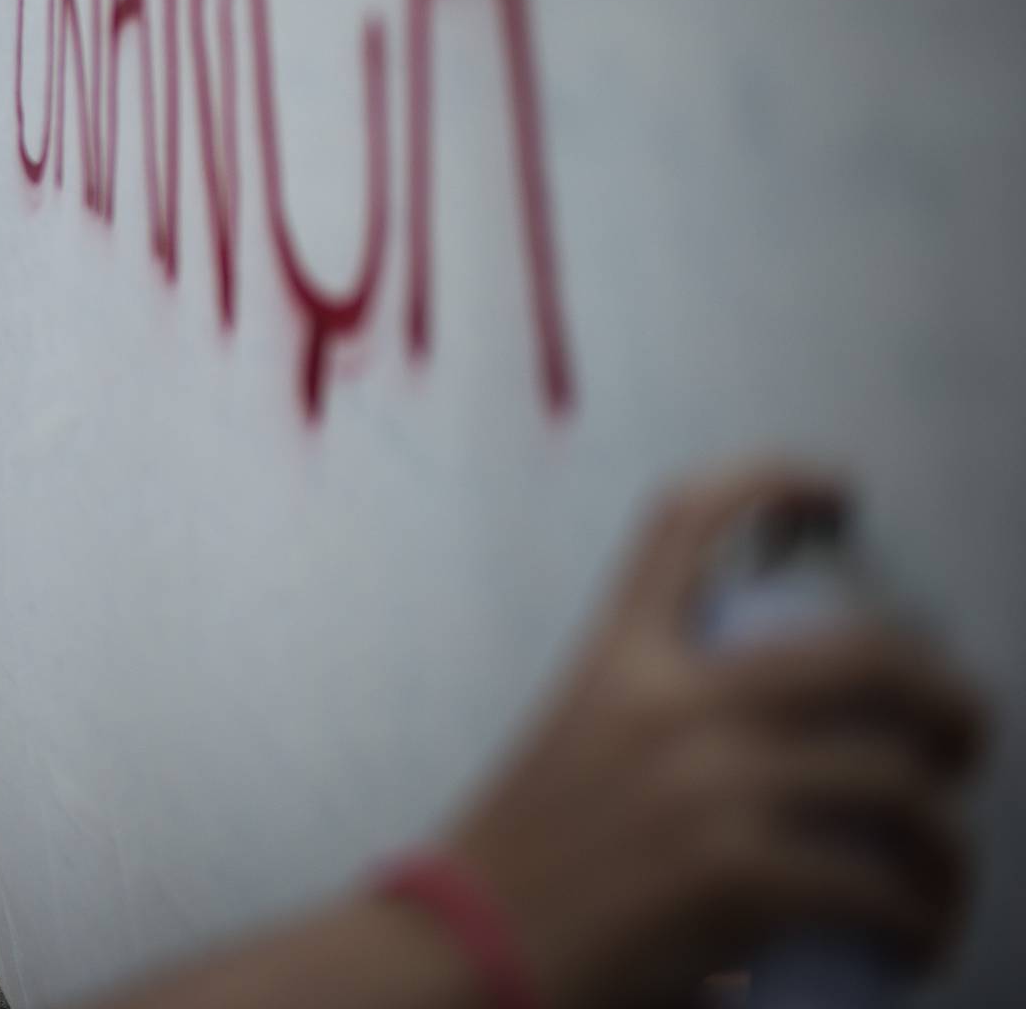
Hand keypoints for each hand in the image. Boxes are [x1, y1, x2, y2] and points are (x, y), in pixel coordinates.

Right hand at [439, 466, 987, 1007]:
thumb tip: (775, 732)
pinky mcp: (740, 874)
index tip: (837, 490)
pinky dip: (924, 921)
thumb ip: (658, 717)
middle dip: (948, 700)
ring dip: (948, 842)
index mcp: (620, 658)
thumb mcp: (575, 742)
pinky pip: (885, 890)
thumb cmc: (520, 862)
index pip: (689, 523)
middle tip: (961, 739)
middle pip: (863, 656)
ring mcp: (710, 785)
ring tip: (940, 875)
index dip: (775, 480)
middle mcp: (671, 702)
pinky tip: (915, 940)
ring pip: (899, 785)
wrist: (467, 947)